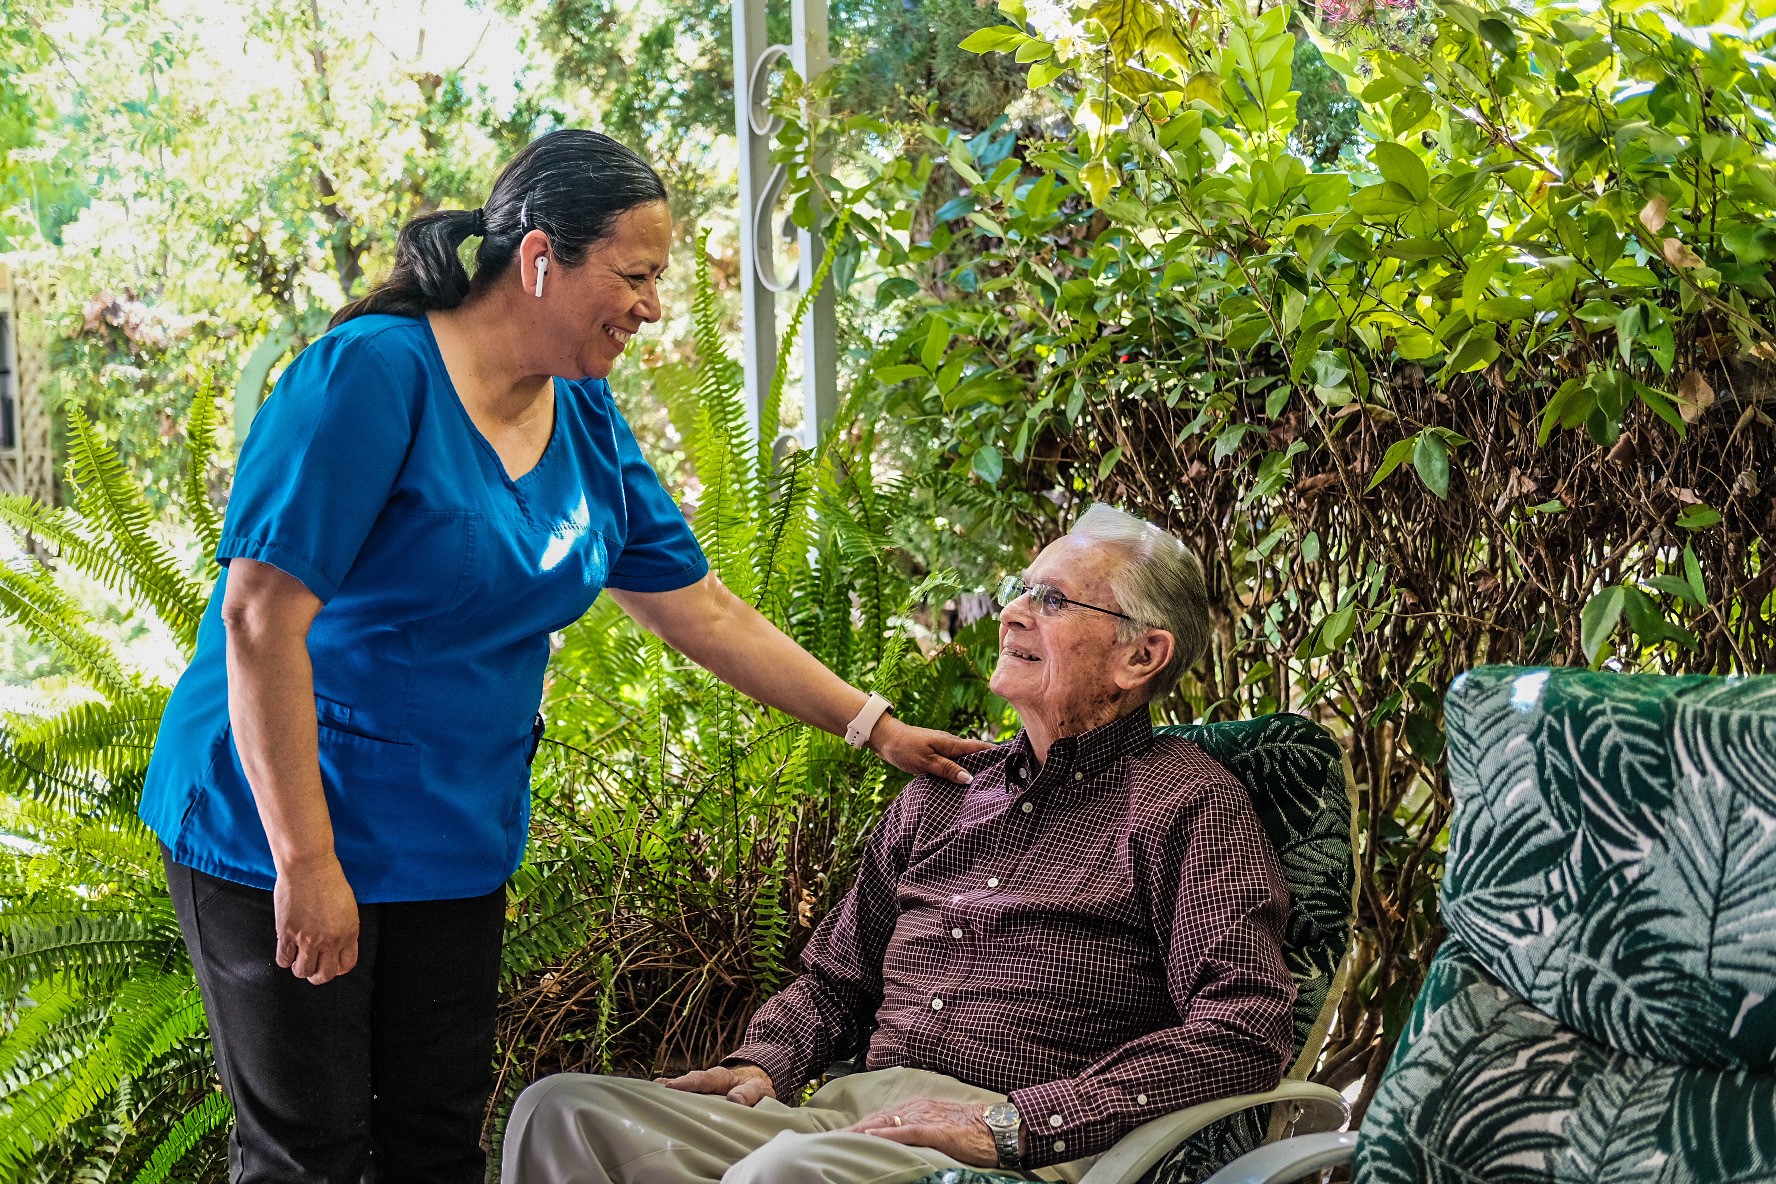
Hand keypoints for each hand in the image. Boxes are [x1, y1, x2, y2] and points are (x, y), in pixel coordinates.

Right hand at [273, 855, 359, 984]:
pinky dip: (285, 959)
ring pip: (303, 971)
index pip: (347, 965)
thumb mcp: (347, 907)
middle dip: (318, 975)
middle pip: (324, 975)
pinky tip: (287, 950)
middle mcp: (330, 940)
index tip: (331, 963)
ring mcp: (308, 939)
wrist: (309, 866)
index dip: (338, 968)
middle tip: (313, 966)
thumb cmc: (329, 881)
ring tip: (299, 958)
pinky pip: (283, 960)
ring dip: (300, 968)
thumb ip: (343, 929)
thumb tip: (335, 945)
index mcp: (349, 932)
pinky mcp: (287, 933)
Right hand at [656, 1064, 775, 1105]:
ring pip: (681, 1091)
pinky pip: (681, 1098)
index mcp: (719, 1077)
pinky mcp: (697, 1099)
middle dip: (669, 1088)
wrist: (754, 1083)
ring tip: (647, 1099)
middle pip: (684, 1084)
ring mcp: (699, 1090)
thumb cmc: (755, 1087)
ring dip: (666, 1095)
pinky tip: (652, 1103)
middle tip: (651, 1093)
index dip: (686, 1083)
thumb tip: (734, 1099)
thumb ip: (749, 1093)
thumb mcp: (759, 1089)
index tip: (671, 1088)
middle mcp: (704, 1081)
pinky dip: (668, 1100)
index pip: (701, 1079)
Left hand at [846, 1096, 1000, 1166]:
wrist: (998, 1127)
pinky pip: (906, 1132)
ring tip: (839, 1141)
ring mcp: (925, 1117)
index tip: (838, 1137)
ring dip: (861, 1132)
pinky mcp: (935, 1129)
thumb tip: (899, 1145)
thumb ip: (918, 1132)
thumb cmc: (972, 1131)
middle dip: (852, 1130)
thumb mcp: (939, 1128)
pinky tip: (870, 1139)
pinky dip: (886, 1135)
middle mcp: (916, 1108)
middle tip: (828, 1141)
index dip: (858, 1127)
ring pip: (886, 1124)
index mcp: (917, 1107)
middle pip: (876, 1119)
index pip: (880, 1118)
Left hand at [870, 717, 994, 785]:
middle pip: (975, 755)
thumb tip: (969, 778)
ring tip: (986, 786)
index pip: (979, 747)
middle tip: (1004, 780)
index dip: (996, 753)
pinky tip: (962, 784)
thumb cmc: (904, 747)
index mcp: (951, 743)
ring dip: (973, 770)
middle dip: (988, 765)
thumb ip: (947, 769)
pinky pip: (953, 764)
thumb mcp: (926, 761)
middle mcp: (950, 745)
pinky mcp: (935, 756)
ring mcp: (943, 750)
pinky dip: (960, 772)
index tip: (1013, 761)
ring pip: (964, 760)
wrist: (883, 738)